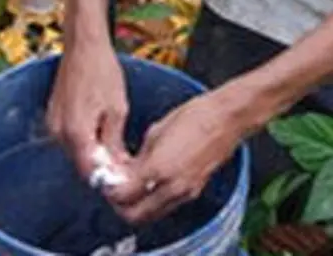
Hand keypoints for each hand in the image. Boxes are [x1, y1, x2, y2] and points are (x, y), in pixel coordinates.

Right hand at [46, 41, 129, 177]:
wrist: (84, 46)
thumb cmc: (102, 71)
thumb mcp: (117, 108)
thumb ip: (114, 142)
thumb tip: (117, 166)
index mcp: (76, 132)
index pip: (89, 171)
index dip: (108, 177)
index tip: (123, 177)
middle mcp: (58, 132)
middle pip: (81, 163)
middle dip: (102, 165)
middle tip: (124, 161)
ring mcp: (53, 124)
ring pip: (75, 150)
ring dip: (93, 152)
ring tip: (116, 144)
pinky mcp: (53, 115)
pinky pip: (69, 137)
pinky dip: (84, 138)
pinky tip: (101, 129)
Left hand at [106, 90, 244, 223]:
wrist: (225, 119)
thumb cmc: (194, 116)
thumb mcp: (157, 130)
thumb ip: (140, 156)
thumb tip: (127, 170)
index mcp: (158, 169)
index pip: (123, 196)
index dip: (110, 190)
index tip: (106, 181)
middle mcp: (171, 187)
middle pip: (135, 215)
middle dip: (121, 206)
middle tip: (116, 190)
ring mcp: (184, 192)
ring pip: (151, 214)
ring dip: (138, 206)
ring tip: (133, 186)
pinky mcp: (194, 191)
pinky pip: (167, 206)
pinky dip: (154, 200)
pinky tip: (152, 182)